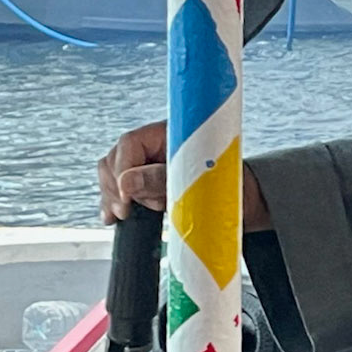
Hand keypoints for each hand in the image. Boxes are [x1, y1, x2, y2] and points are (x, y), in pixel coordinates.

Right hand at [98, 121, 270, 229]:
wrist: (239, 200)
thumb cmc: (224, 186)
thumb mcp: (194, 184)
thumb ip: (159, 181)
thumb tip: (127, 183)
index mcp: (168, 133)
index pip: (130, 144)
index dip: (122, 170)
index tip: (126, 198)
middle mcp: (154, 144)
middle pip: (116, 158)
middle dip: (117, 187)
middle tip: (129, 210)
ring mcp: (147, 163)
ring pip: (113, 174)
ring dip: (116, 196)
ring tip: (132, 213)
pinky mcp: (144, 182)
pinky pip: (118, 188)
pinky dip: (113, 202)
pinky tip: (111, 218)